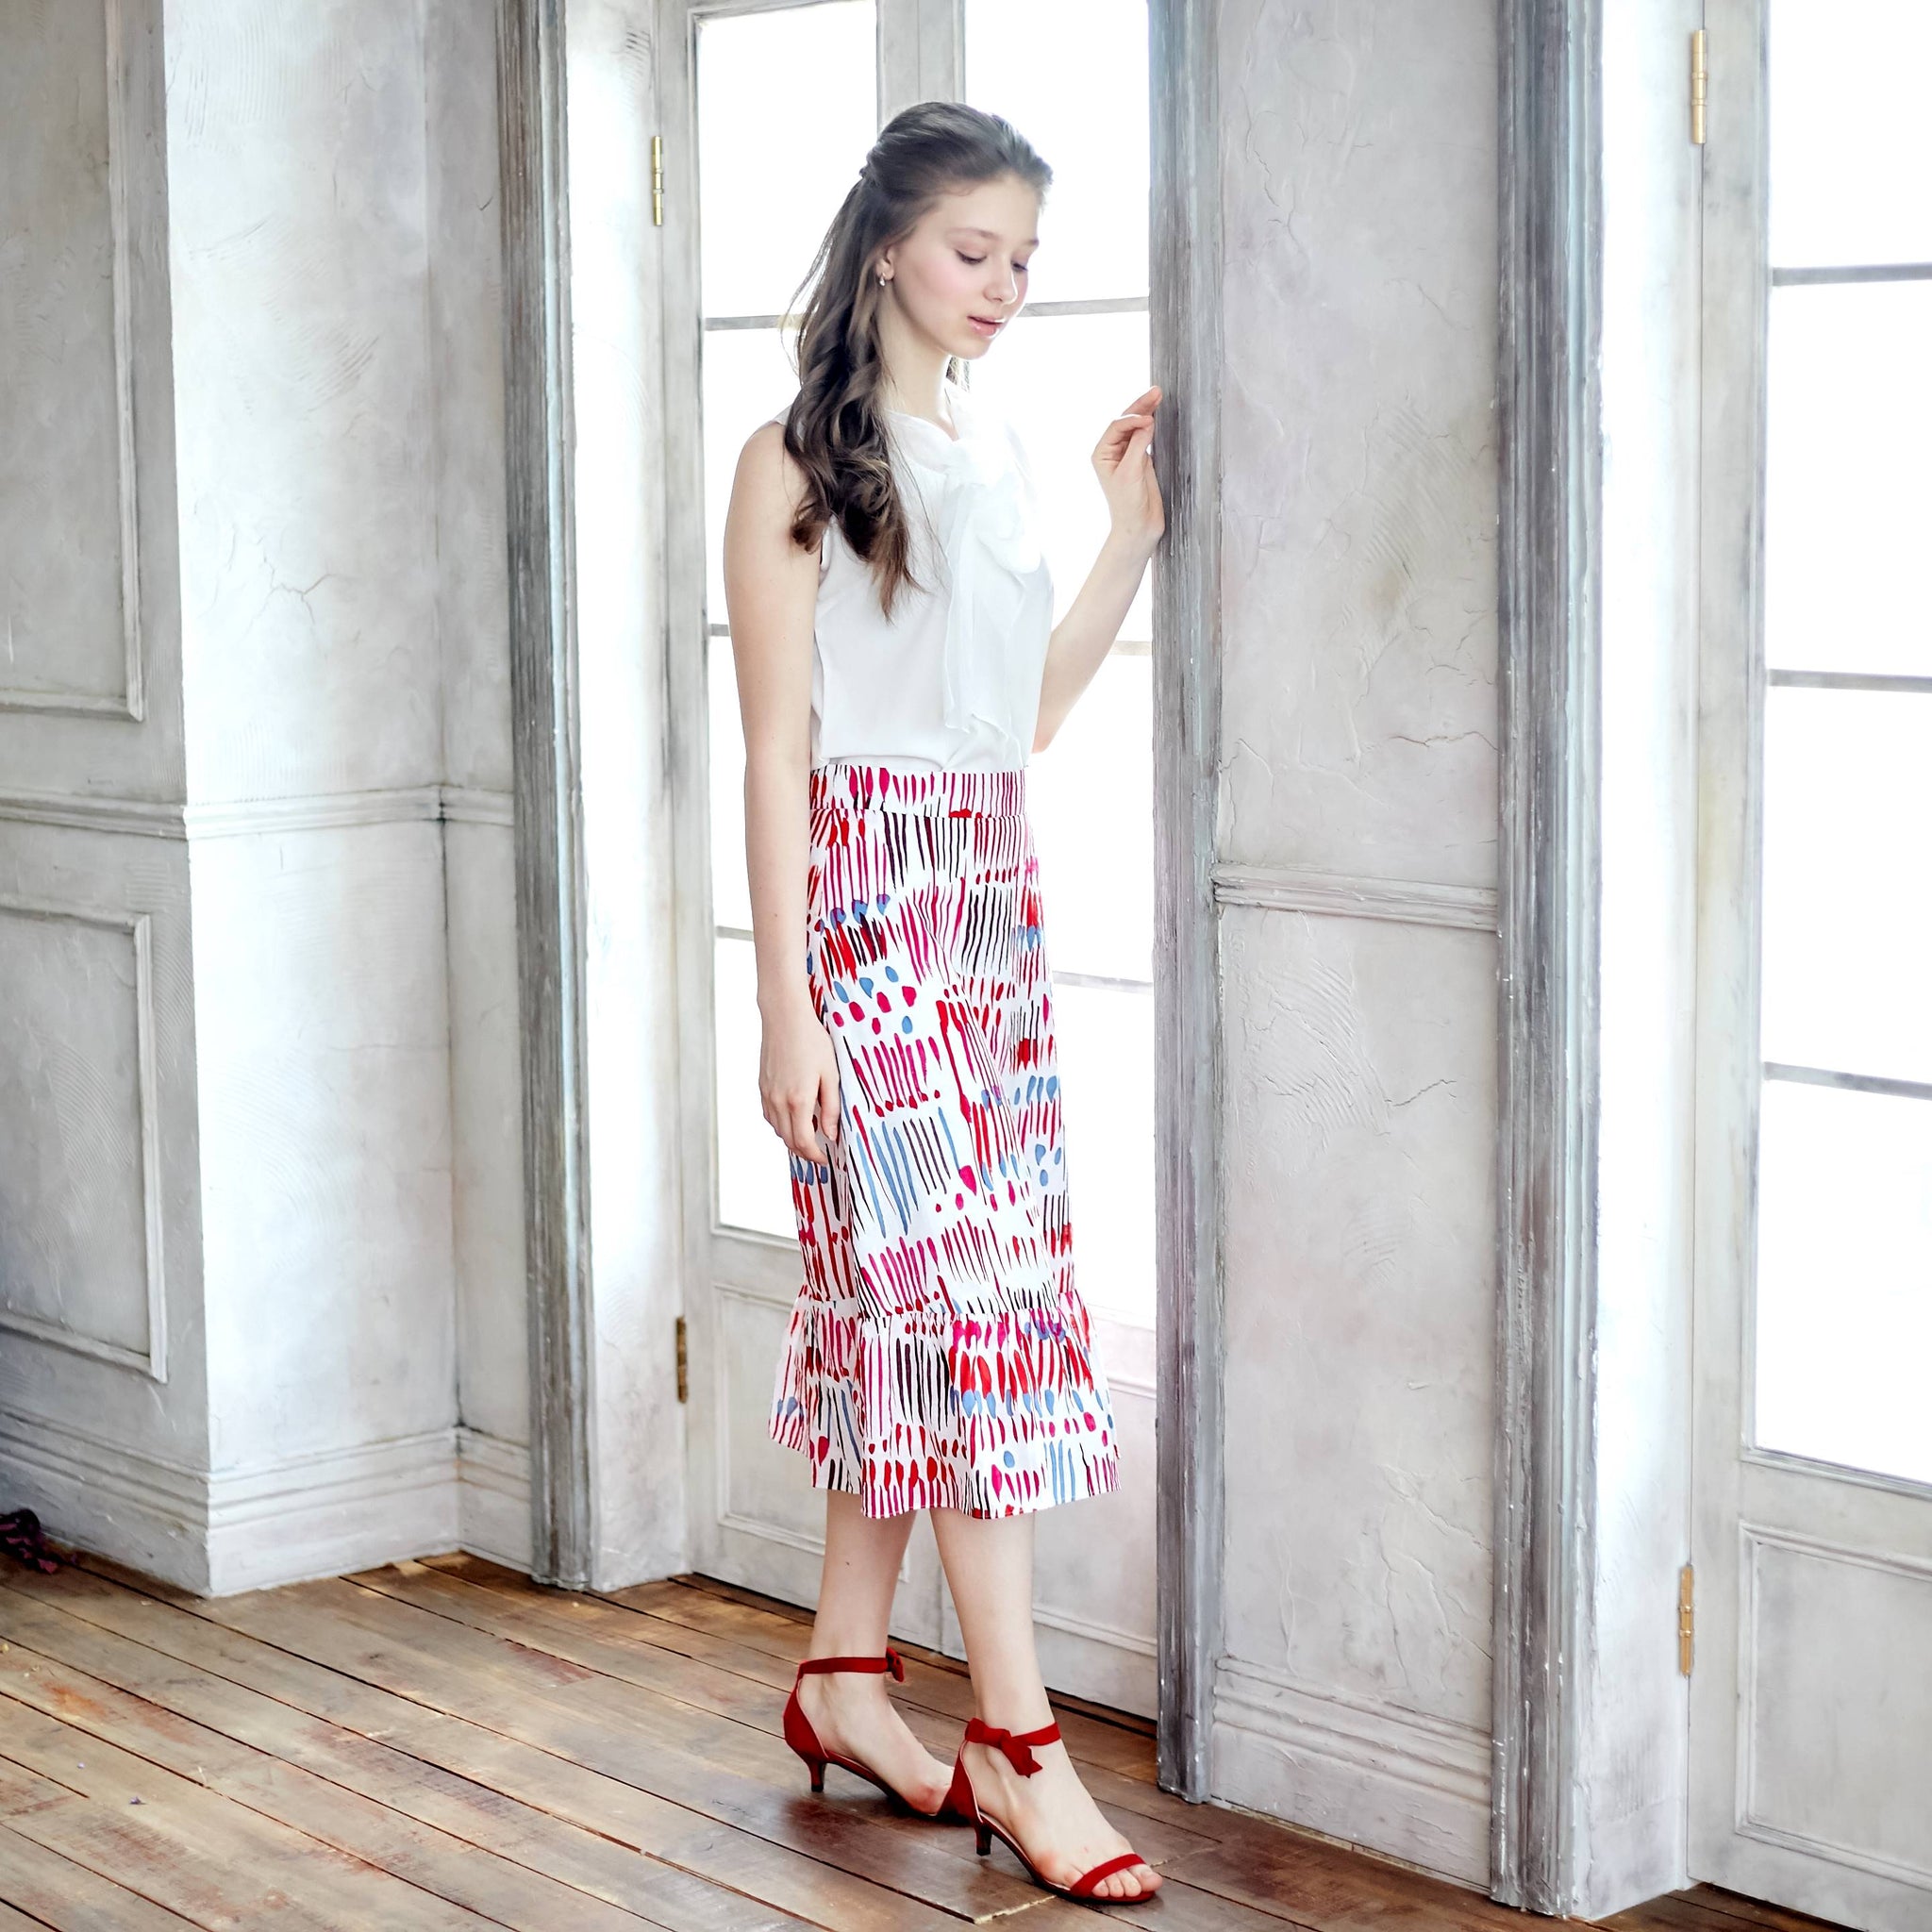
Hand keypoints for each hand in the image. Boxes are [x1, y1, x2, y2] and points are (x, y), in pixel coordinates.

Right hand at [760, 998, 841, 1164]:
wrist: (785, 1018)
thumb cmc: (813, 1042)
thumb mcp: (830, 1074)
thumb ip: (830, 1108)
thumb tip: (831, 1134)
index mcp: (798, 1101)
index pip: (804, 1142)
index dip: (815, 1156)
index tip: (827, 1159)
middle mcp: (779, 1102)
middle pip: (789, 1141)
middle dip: (805, 1151)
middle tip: (820, 1152)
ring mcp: (767, 1095)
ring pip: (777, 1130)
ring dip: (792, 1139)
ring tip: (810, 1136)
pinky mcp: (762, 1087)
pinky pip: (770, 1116)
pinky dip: (781, 1124)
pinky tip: (794, 1118)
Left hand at [1092, 384, 1163, 557]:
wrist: (1139, 527)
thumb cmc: (1128, 505)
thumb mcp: (1131, 473)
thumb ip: (1138, 446)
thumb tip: (1147, 422)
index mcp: (1102, 453)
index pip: (1117, 427)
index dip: (1132, 419)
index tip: (1149, 419)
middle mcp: (1113, 451)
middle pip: (1126, 422)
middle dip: (1140, 406)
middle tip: (1156, 391)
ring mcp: (1127, 454)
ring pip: (1137, 427)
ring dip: (1147, 412)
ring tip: (1159, 395)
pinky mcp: (1141, 460)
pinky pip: (1146, 436)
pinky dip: (1153, 425)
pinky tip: (1159, 415)